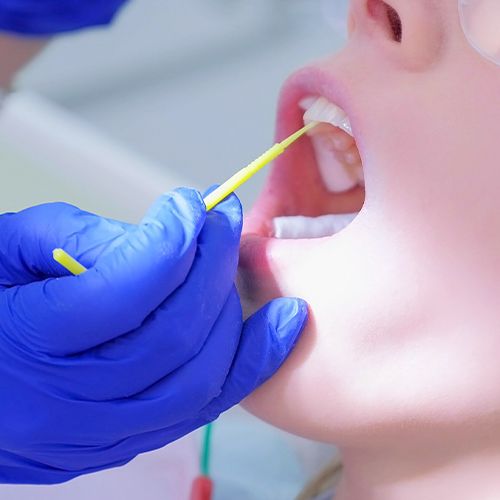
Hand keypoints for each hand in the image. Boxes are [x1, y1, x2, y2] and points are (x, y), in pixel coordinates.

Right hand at [0, 189, 307, 483]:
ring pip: (196, 381)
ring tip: (239, 264)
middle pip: (171, 337)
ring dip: (232, 315)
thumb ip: (87, 238)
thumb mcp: (11, 251)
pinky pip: (200, 410)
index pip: (123, 292)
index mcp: (24, 341)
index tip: (191, 204)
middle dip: (210, 268)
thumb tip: (170, 236)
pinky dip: (246, 366)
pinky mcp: (120, 445)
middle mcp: (63, 403)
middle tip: (223, 223)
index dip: (170, 241)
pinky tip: (278, 327)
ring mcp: (95, 435)